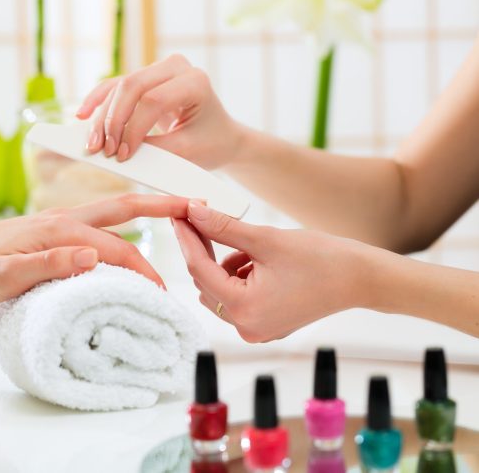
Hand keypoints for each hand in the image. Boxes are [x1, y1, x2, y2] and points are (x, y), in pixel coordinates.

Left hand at [0, 194, 187, 303]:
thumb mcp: (4, 275)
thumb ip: (46, 263)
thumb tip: (90, 256)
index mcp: (59, 229)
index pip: (114, 249)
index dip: (141, 270)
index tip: (161, 292)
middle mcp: (66, 218)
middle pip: (123, 208)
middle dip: (161, 206)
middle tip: (194, 206)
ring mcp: (62, 220)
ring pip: (114, 211)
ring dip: (147, 210)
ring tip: (176, 211)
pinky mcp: (57, 228)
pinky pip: (100, 222)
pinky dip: (125, 222)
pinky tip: (132, 230)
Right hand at [76, 54, 241, 169]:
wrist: (220, 136)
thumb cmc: (210, 144)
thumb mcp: (188, 152)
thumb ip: (156, 151)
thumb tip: (119, 153)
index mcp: (195, 82)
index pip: (154, 100)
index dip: (133, 128)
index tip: (123, 155)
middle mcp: (177, 67)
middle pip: (132, 87)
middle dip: (113, 120)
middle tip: (103, 149)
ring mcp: (159, 69)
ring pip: (120, 87)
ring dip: (102, 116)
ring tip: (92, 142)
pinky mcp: (145, 78)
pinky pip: (115, 87)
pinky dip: (98, 101)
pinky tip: (82, 115)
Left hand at [172, 201, 372, 341]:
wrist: (362, 279)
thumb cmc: (322, 259)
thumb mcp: (266, 239)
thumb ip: (223, 227)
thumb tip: (193, 212)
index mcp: (244, 309)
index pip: (199, 269)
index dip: (187, 238)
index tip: (178, 214)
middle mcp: (246, 327)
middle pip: (206, 282)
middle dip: (206, 250)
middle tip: (205, 219)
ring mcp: (256, 329)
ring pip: (218, 290)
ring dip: (223, 264)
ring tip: (249, 246)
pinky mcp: (264, 325)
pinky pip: (236, 298)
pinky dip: (238, 277)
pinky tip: (257, 261)